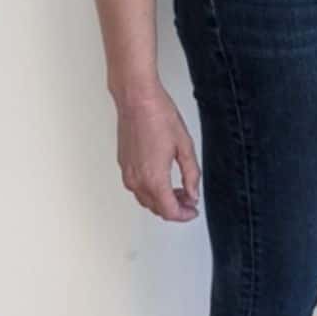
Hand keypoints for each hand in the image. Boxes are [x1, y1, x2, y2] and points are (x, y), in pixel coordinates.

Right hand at [113, 83, 200, 222]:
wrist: (137, 100)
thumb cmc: (159, 117)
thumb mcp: (185, 146)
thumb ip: (191, 175)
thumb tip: (193, 194)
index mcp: (155, 178)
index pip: (169, 211)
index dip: (184, 215)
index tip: (193, 211)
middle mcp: (137, 180)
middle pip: (156, 209)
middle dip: (175, 209)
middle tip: (189, 201)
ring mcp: (128, 174)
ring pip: (145, 200)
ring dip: (162, 201)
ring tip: (179, 191)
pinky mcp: (123, 165)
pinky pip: (137, 188)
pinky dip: (151, 191)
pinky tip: (163, 180)